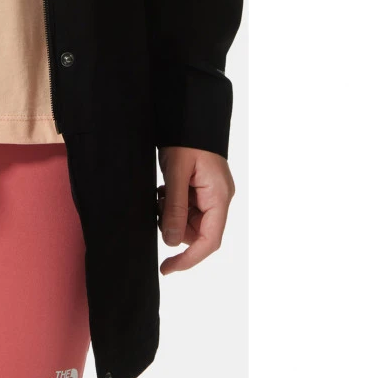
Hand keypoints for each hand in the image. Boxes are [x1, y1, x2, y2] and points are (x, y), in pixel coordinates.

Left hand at [157, 145, 234, 274]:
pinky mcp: (200, 186)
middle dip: (174, 225)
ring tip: (161, 191)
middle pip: (196, 231)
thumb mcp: (177, 172)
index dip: (188, 259)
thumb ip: (174, 207)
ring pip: (188, 219)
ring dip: (171, 212)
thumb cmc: (186, 137)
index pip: (208, 241)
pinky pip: (186, 205)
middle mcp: (218, 198)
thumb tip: (169, 242)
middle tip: (158, 204)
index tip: (166, 268)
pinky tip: (163, 187)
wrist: (189, 109)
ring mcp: (210, 192)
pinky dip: (172, 202)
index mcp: (219, 197)